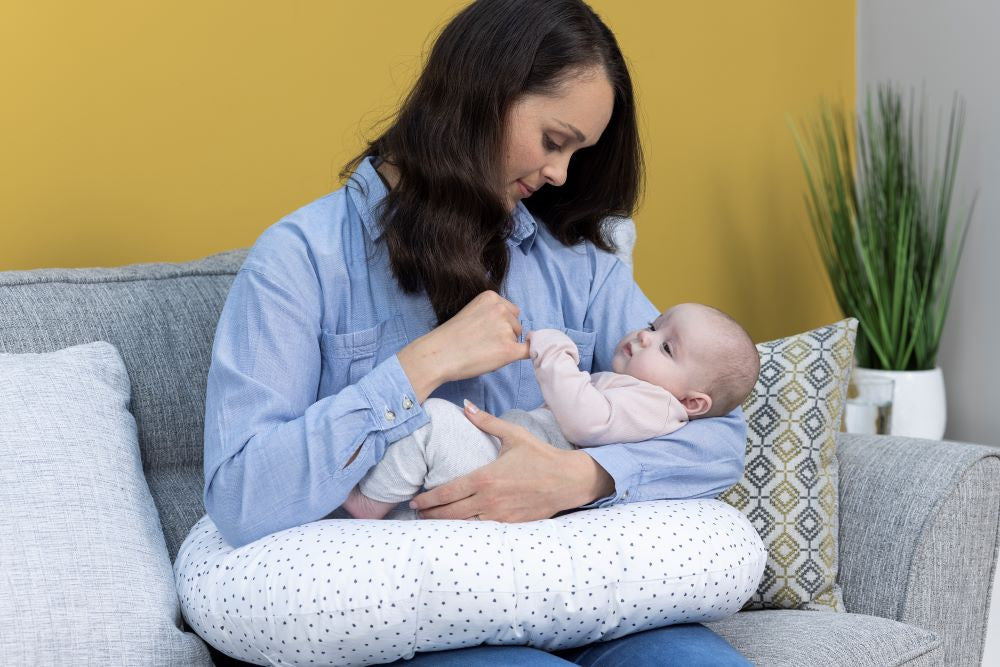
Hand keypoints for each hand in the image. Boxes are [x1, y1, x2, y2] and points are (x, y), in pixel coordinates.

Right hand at [397, 291, 528, 402]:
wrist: (438, 355)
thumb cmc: (450, 338)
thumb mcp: (472, 313)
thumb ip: (491, 314)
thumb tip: (512, 327)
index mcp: (491, 297)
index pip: (510, 311)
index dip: (501, 324)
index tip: (485, 332)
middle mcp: (501, 309)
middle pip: (515, 324)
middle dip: (505, 334)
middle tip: (482, 343)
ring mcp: (506, 329)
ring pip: (517, 339)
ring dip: (506, 346)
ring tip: (483, 351)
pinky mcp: (509, 349)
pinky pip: (528, 351)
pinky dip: (526, 354)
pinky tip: (514, 357)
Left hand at [409, 400, 614, 520]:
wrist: (567, 480)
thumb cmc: (540, 455)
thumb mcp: (513, 434)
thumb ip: (486, 421)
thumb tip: (465, 406)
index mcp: (485, 477)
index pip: (448, 492)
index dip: (428, 499)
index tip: (415, 501)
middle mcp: (489, 500)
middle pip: (450, 513)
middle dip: (430, 515)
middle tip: (417, 515)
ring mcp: (500, 516)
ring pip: (464, 526)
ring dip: (445, 526)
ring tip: (432, 524)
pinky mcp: (511, 525)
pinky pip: (482, 532)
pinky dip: (467, 531)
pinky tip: (458, 530)